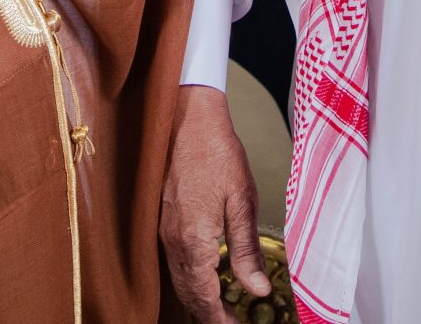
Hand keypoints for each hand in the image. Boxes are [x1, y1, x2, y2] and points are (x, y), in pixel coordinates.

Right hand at [160, 84, 270, 321]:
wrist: (186, 117)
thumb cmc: (217, 152)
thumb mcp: (242, 201)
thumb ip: (246, 250)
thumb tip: (257, 289)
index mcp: (194, 240)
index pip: (204, 298)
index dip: (221, 319)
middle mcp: (174, 241)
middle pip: (188, 295)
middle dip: (210, 314)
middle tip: (234, 321)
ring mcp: (164, 230)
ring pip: (179, 280)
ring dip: (199, 298)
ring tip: (224, 304)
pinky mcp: (163, 219)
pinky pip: (174, 262)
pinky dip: (190, 278)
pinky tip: (208, 273)